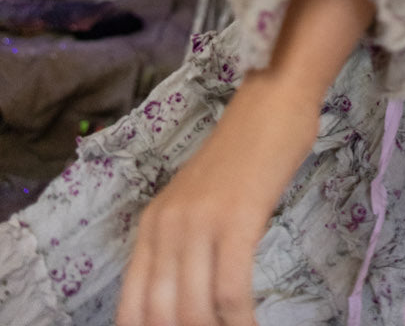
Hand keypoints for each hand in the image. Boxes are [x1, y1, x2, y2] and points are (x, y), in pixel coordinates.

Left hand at [116, 77, 320, 325]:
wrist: (270, 102)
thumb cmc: (243, 154)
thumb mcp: (198, 203)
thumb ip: (185, 248)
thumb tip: (188, 309)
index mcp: (151, 227)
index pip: (132, 310)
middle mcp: (165, 227)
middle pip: (162, 317)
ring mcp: (198, 222)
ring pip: (195, 310)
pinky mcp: (235, 219)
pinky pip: (231, 291)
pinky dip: (241, 321)